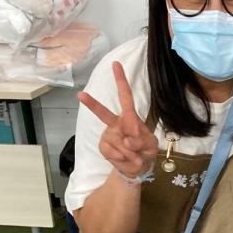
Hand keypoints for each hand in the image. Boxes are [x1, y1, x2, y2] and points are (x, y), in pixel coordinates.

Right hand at [77, 62, 160, 179]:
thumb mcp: (151, 146)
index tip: (116, 64)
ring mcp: (108, 135)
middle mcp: (116, 123)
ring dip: (129, 152)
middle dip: (92, 104)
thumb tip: (128, 140)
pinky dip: (121, 158)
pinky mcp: (104, 147)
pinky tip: (126, 159)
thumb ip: (142, 141)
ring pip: (116, 141)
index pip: (125, 96)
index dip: (121, 80)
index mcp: (130, 117)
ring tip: (136, 156)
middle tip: (81, 95)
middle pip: (103, 113)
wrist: (138, 168)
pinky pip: (111, 151)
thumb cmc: (145, 151)